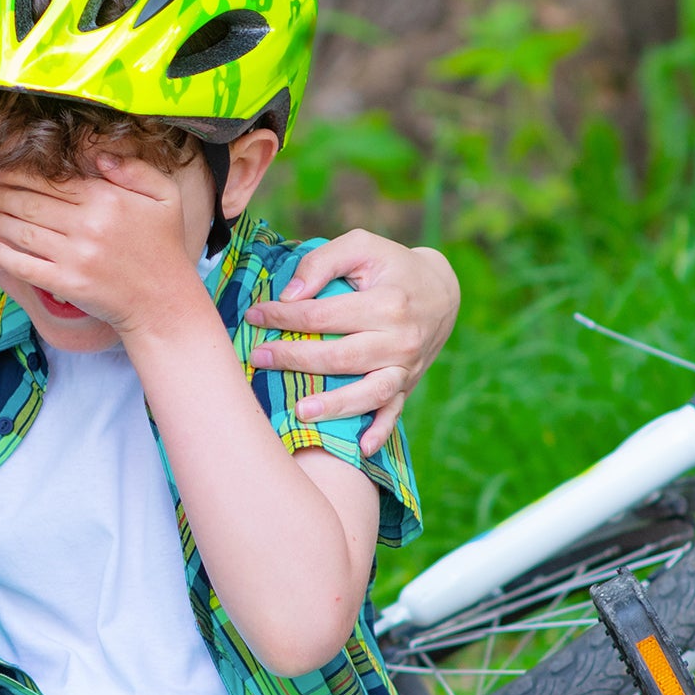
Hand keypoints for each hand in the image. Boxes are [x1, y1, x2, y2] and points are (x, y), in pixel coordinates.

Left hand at [0, 157, 203, 334]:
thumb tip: (98, 155)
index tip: (1, 171)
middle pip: (32, 203)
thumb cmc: (164, 247)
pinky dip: (4, 256)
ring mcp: (75, 256)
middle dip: (3, 195)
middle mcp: (88, 225)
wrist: (163, 301)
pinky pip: (26, 266)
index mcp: (107, 199)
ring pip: (24, 232)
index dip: (20, 174)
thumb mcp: (165, 197)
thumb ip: (135, 170)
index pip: (53, 180)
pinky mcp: (66, 284)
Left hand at [245, 232, 459, 453]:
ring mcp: (407, 366)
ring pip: (369, 393)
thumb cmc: (391, 265)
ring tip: (300, 412)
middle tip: (256, 358)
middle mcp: (401, 339)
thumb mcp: (361, 246)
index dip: (284, 317)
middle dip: (294, 359)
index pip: (324, 315)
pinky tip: (361, 448)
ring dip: (334, 406)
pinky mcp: (408, 384)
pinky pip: (394, 412)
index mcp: (389, 303)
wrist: (441, 290)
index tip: (254, 315)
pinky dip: (379, 432)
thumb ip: (322, 262)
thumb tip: (290, 294)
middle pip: (341, 357)